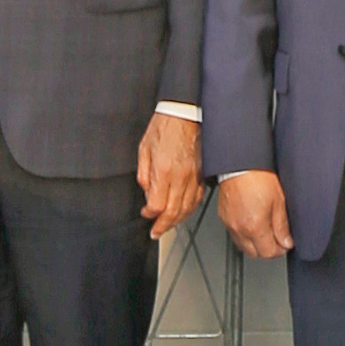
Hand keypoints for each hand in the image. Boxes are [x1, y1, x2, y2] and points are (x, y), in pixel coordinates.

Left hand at [138, 114, 205, 239]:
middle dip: (163, 226)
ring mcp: (193, 176)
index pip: (156, 205)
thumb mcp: (144, 149)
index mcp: (163, 171)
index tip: (145, 214)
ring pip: (186, 208)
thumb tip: (146, 192)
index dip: (149, 214)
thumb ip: (143, 174)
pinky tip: (184, 212)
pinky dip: (190, 209)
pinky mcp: (201, 174)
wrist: (184, 113)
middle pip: (172, 212)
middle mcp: (179, 177)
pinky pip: (197, 198)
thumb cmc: (163, 127)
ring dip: (176, 221)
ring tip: (168, 226)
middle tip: (156, 232)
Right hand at [219, 169, 292, 261]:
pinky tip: (252, 223)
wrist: (240, 163)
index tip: (285, 243)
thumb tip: (286, 241)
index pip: (268, 253)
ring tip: (265, 230)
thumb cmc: (259, 176)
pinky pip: (235, 235)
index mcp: (255, 226)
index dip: (280, 250)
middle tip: (277, 239)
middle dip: (268, 249)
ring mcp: (230, 224)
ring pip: (243, 246)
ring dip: (255, 244)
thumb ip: (282, 226)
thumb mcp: (279, 201)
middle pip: (255, 253)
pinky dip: (244, 234)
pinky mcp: (224, 217)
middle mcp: (240, 228)